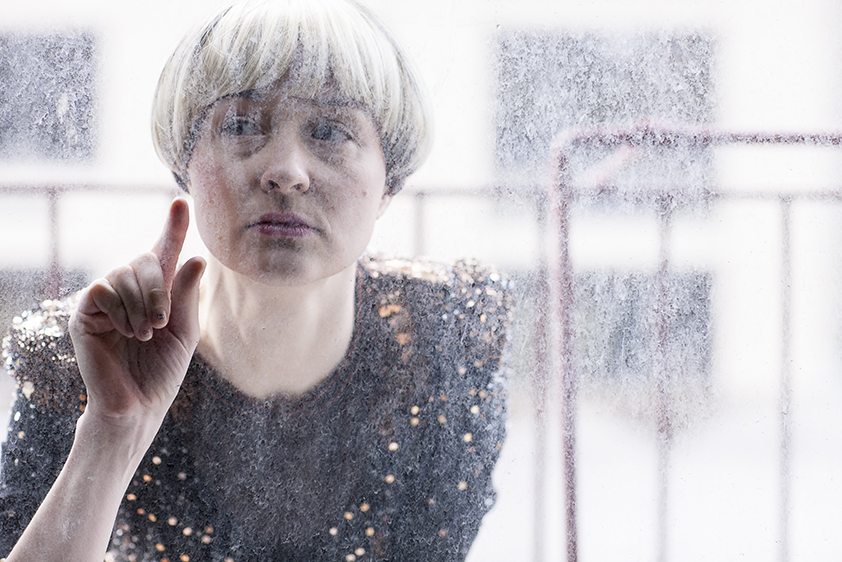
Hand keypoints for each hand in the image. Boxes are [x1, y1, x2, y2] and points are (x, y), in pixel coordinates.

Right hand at [69, 198, 205, 430]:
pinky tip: (127, 333)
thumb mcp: (185, 332)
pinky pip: (102, 289)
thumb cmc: (162, 371)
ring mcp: (104, 300)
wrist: (137, 406)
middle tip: (162, 322)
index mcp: (157, 292)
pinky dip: (121, 310)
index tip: (181, 203)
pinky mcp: (83, 314)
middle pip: (145, 259)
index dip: (173, 227)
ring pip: (123, 273)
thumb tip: (196, 258)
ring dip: (142, 304)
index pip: (164, 252)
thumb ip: (188, 296)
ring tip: (145, 334)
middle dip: (160, 288)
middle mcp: (128, 290)